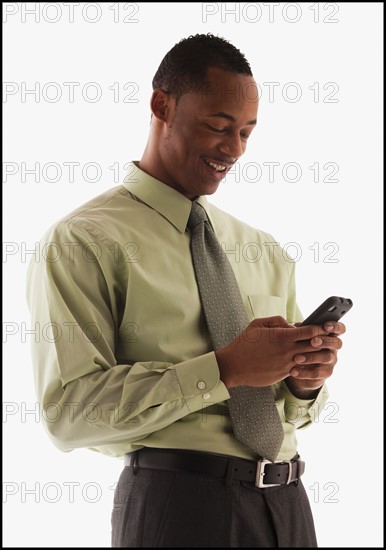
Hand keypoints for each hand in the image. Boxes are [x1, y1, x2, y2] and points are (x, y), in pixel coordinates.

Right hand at [215, 316, 339, 388]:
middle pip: (314, 345)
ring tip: (322, 350)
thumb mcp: (258, 324)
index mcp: (282, 336)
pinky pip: (300, 368)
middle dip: (324, 341)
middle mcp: (287, 351)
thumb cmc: (244, 343)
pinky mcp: (283, 374)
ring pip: (309, 359)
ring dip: (317, 354)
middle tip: (332, 337)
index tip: (328, 326)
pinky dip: (306, 364)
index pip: (310, 332)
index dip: (321, 328)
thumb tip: (292, 324)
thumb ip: (278, 321)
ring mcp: (286, 364)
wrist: (233, 366)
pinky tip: (308, 361)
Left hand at [285, 321, 345, 397]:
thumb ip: (301, 330)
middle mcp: (334, 348)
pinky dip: (304, 373)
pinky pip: (317, 374)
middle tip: (313, 341)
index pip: (340, 329)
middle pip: (337, 343)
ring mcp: (331, 361)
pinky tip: (293, 371)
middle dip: (325, 341)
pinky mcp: (326, 373)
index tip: (326, 326)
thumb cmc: (302, 345)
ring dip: (311, 357)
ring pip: (326, 358)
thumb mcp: (301, 336)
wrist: (299, 367)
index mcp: (330, 335)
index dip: (336, 326)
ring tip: (296, 358)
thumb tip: (296, 327)